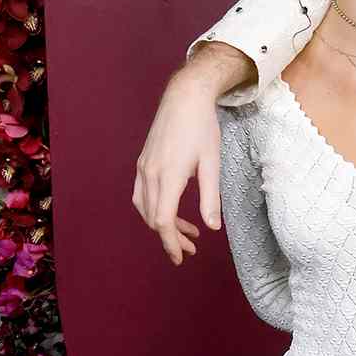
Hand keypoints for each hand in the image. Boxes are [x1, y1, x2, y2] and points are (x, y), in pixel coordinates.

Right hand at [132, 44, 251, 265]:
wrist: (185, 97)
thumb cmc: (202, 128)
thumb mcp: (212, 164)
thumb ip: (210, 198)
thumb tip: (212, 227)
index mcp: (168, 176)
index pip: (163, 220)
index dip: (170, 242)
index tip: (181, 258)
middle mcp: (150, 173)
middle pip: (153, 218)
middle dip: (170, 238)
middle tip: (190, 249)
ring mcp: (143, 167)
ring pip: (145, 208)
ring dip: (162, 224)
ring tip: (187, 233)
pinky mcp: (143, 161)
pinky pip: (142, 194)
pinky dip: (155, 209)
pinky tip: (173, 211)